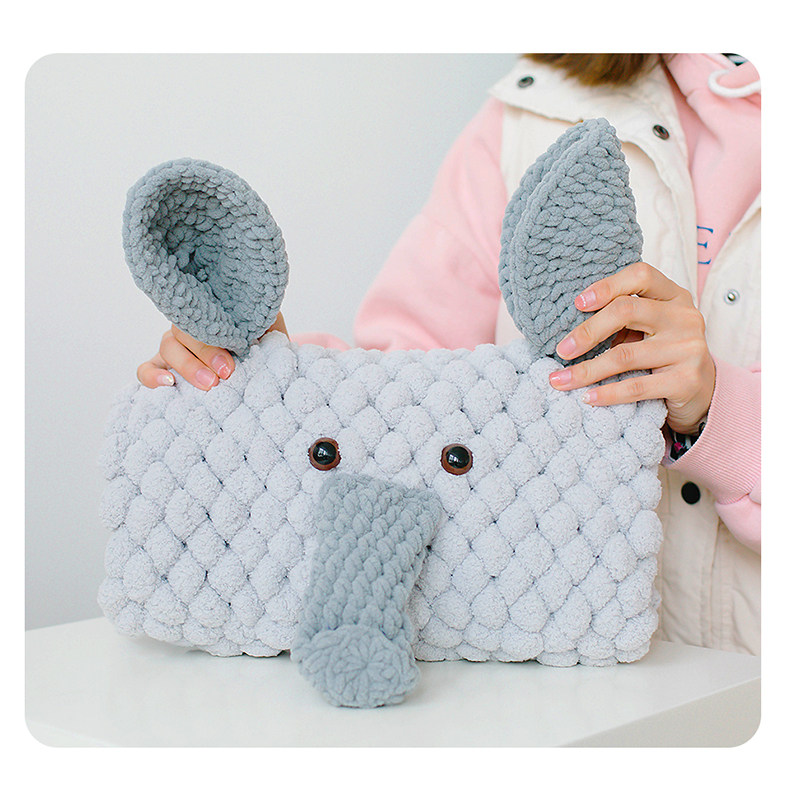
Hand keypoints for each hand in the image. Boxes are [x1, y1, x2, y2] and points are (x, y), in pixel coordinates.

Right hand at [136, 312, 288, 389]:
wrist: (263, 362)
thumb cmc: (262, 342)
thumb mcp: (268, 329)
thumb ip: (265, 324)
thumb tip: (261, 328)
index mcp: (213, 312)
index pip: (203, 311)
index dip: (218, 334)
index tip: (236, 353)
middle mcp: (191, 326)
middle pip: (185, 330)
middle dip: (205, 353)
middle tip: (226, 373)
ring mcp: (175, 346)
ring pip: (167, 347)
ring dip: (186, 366)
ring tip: (209, 384)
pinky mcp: (164, 367)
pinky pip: (146, 369)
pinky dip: (151, 376)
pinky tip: (168, 384)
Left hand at [548, 262, 714, 434]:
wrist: (702, 392)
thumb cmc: (662, 354)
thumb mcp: (649, 329)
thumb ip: (622, 320)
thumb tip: (568, 331)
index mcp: (674, 296)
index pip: (641, 276)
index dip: (607, 286)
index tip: (578, 304)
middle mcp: (684, 317)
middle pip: (627, 311)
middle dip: (587, 331)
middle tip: (561, 350)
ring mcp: (688, 349)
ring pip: (625, 355)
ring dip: (586, 370)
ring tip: (560, 381)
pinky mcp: (686, 381)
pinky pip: (637, 387)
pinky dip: (607, 393)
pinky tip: (587, 397)